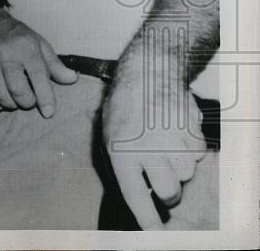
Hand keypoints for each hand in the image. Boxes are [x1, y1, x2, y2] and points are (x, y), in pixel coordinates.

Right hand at [0, 6, 77, 116]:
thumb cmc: (16, 37)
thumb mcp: (39, 44)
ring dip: (10, 104)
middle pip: (17, 89)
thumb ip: (54, 64)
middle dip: (26, 102)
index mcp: (26, 47)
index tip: (49, 112)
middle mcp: (6, 53)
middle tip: (29, 102)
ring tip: (15, 101)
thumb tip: (72, 79)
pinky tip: (0, 101)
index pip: (38, 76)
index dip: (45, 97)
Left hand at [102, 70, 209, 228]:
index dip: (146, 219)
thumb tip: (136, 193)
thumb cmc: (124, 106)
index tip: (153, 233)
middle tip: (160, 178)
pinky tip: (175, 131)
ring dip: (178, 166)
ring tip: (163, 143)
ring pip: (186, 175)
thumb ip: (119, 165)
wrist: (148, 73)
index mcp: (122, 151)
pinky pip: (198, 156)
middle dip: (167, 192)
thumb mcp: (108, 134)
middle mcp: (149, 150)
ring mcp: (174, 141)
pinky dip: (189, 150)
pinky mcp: (193, 132)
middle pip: (169, 193)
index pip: (137, 196)